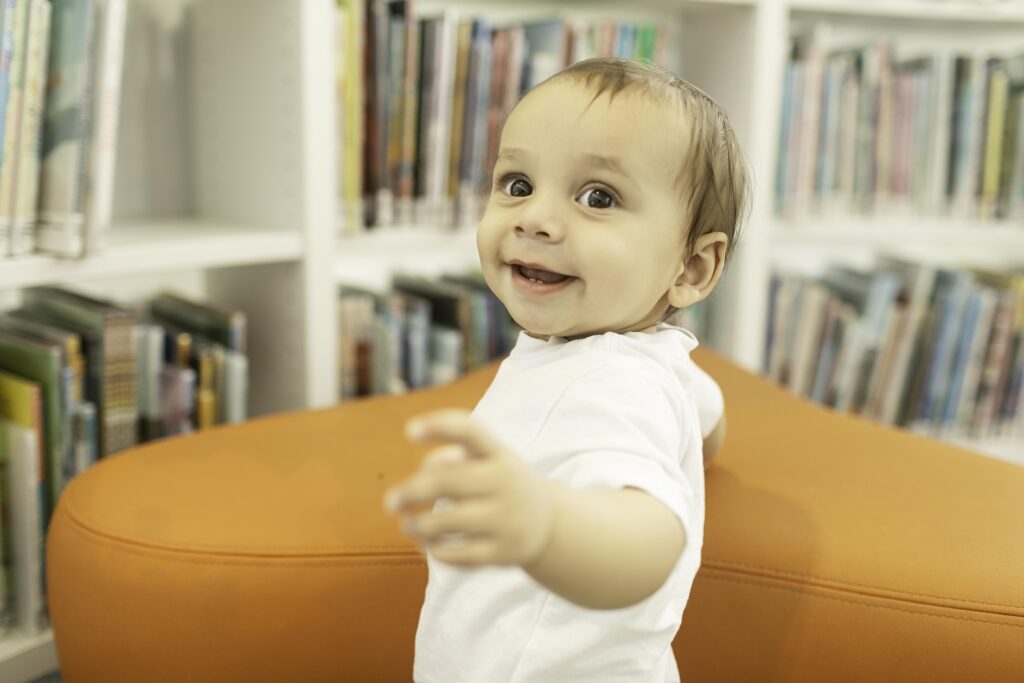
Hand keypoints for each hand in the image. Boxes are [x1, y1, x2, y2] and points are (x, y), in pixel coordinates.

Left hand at [383, 409, 556, 567]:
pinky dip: (435, 550)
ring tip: (407, 525)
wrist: (548, 524)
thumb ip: (450, 459)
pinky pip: (459, 555)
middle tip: (390, 503)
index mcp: (500, 454)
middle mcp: (506, 483)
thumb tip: (421, 473)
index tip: (409, 431)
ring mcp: (507, 519)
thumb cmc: (500, 484)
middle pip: (449, 482)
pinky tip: (427, 544)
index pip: (471, 432)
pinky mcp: (502, 552)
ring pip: (450, 521)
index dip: (440, 426)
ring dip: (418, 525)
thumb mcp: (487, 462)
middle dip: (412, 492)